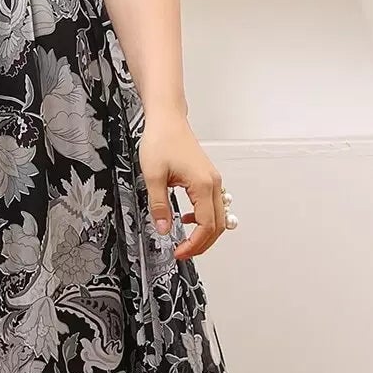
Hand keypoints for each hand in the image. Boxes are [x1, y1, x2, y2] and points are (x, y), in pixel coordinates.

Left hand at [139, 110, 228, 259]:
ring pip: (219, 216)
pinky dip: (204, 218)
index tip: (180, 253)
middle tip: (184, 253)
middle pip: (218, 225)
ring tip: (185, 240)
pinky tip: (186, 218)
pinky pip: (213, 205)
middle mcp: (213, 184)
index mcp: (203, 185)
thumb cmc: (161, 140)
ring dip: (205, 232)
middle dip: (203, 243)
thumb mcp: (153, 176)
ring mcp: (213, 180)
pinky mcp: (208, 178)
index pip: (206, 225)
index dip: (194, 244)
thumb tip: (164, 229)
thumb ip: (159, 206)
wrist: (167, 119)